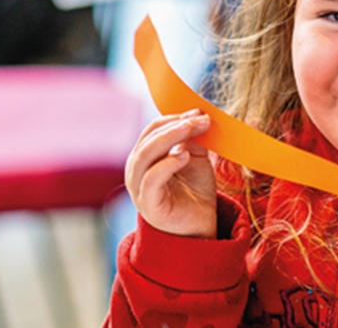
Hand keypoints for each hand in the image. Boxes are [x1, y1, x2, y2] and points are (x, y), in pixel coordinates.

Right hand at [124, 109, 215, 237]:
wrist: (201, 226)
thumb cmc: (195, 192)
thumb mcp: (195, 158)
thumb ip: (192, 139)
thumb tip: (195, 115)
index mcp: (145, 157)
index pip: (153, 130)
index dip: (174, 118)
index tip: (198, 112)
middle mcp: (136, 171)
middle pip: (148, 139)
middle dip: (174, 125)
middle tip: (198, 119)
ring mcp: (139, 188)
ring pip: (145, 155)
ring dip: (170, 138)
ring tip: (191, 130)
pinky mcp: (148, 204)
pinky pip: (152, 179)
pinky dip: (167, 164)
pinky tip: (184, 156)